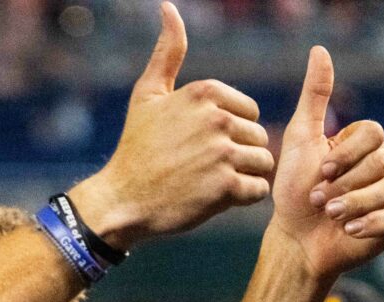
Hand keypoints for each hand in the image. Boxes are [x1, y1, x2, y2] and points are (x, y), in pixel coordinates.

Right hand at [70, 2, 273, 248]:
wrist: (121, 200)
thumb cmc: (136, 148)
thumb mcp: (147, 95)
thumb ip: (168, 52)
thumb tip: (168, 7)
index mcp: (205, 92)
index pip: (248, 111)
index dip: (229, 132)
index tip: (199, 146)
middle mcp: (217, 118)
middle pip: (258, 137)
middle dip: (238, 155)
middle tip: (202, 169)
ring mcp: (222, 153)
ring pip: (262, 162)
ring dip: (242, 176)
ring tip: (210, 183)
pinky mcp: (225, 187)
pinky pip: (258, 189)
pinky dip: (242, 198)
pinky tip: (214, 198)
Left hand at [271, 47, 383, 279]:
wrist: (297, 239)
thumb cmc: (295, 192)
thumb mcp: (300, 140)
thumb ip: (314, 98)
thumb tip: (319, 50)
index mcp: (366, 143)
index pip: (373, 134)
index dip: (345, 155)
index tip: (319, 173)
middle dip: (347, 184)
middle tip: (320, 200)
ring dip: (358, 204)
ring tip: (332, 216)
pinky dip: (375, 223)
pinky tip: (350, 230)